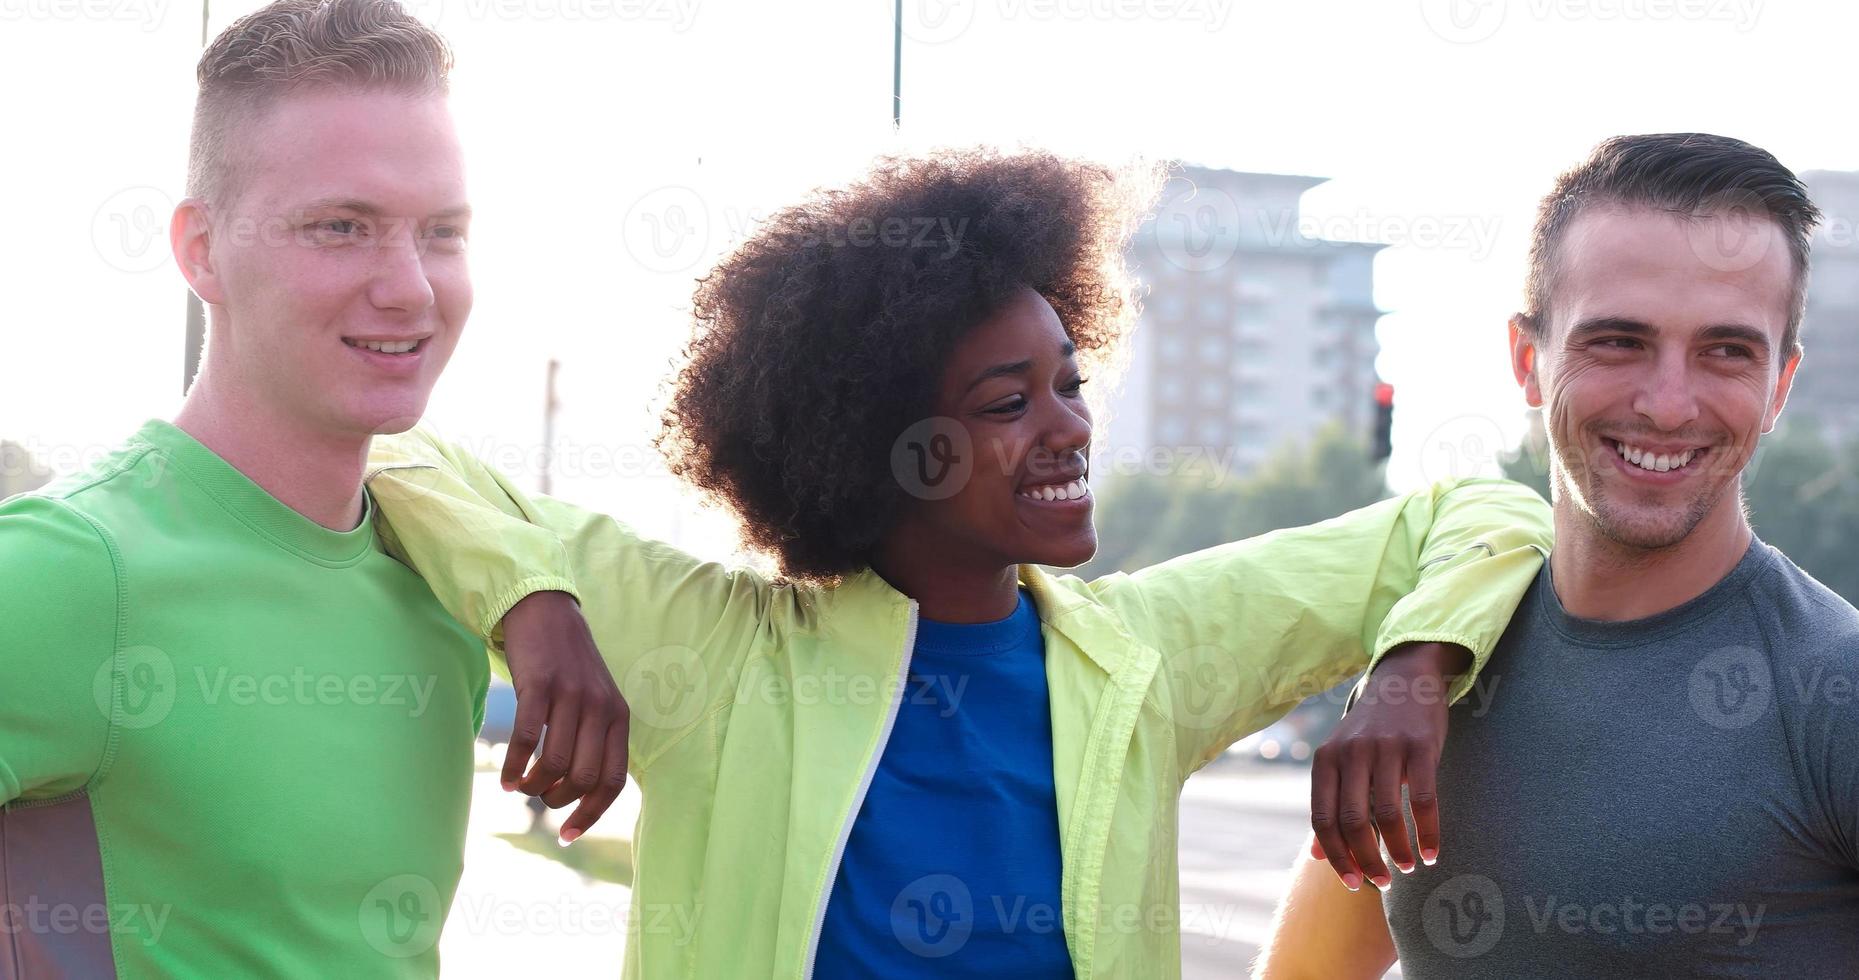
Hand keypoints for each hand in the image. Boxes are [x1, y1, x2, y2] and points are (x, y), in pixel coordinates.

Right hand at [500, 590, 629, 842]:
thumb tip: (581, 793)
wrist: (545, 613)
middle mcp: (600, 708)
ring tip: (521, 786)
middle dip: (557, 800)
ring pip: (554, 764)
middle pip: (583, 777)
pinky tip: (506, 778)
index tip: (566, 834)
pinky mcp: (540, 686)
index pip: (613, 781)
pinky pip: (526, 740)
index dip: (590, 813)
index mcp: (619, 717)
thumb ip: (596, 740)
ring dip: (534, 786)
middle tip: (540, 798)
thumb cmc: (568, 667)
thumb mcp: (596, 701)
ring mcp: (571, 696)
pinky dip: (514, 766)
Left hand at [1308, 641, 1467, 891]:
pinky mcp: (1420, 746)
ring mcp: (1385, 747)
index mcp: (1325, 759)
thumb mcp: (1339, 761)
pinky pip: (1423, 799)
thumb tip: (1316, 856)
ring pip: (1388, 814)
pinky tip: (1431, 853)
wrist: (1403, 681)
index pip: (1322, 819)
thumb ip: (1329, 805)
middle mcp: (1350, 752)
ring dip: (1398, 849)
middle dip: (1366, 859)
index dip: (1335, 856)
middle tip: (1382, 882)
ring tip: (1406, 867)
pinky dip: (1428, 832)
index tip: (1352, 882)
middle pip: (1353, 821)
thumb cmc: (1369, 733)